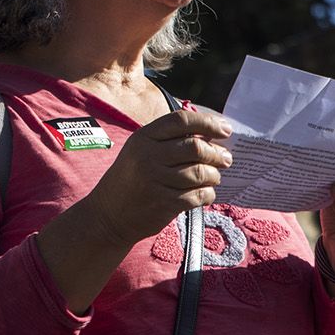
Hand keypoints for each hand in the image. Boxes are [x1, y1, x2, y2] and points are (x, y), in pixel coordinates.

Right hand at [86, 109, 233, 247]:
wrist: (108, 214)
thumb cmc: (131, 178)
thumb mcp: (140, 150)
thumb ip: (168, 140)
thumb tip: (210, 136)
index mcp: (143, 137)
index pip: (181, 120)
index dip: (207, 123)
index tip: (225, 130)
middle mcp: (148, 156)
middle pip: (195, 147)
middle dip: (217, 153)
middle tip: (226, 159)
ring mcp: (155, 180)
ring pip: (200, 173)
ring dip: (214, 176)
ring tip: (214, 177)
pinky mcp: (164, 203)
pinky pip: (198, 195)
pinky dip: (208, 194)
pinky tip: (205, 193)